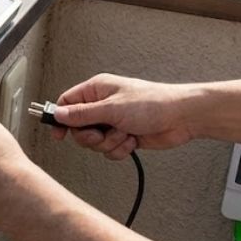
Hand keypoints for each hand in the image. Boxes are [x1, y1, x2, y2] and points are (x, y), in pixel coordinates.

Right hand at [52, 73, 197, 158]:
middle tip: (102, 134)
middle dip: (91, 136)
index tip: (59, 135)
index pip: (67, 103)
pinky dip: (120, 149)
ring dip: (109, 143)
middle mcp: (102, 105)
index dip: (60, 119)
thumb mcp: (112, 109)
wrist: (182, 117)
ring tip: (124, 134)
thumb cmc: (152, 103)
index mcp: (96, 90)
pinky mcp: (123, 136)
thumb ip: (82, 114)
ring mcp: (113, 121)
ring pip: (95, 141)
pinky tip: (132, 140)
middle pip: (79, 127)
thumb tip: (58, 114)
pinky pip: (109, 149)